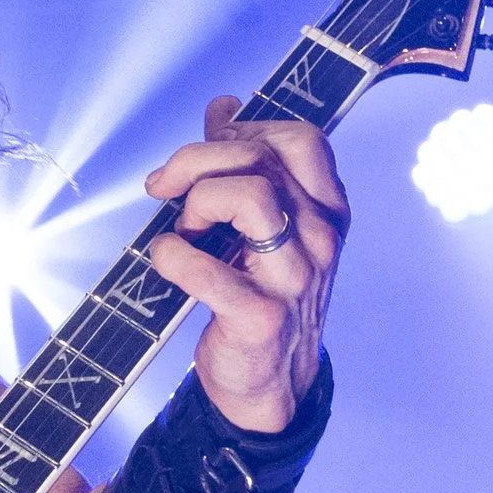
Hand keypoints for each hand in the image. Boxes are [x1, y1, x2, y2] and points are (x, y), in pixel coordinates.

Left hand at [141, 101, 346, 432]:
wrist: (268, 385)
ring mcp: (295, 278)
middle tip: (167, 189)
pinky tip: (166, 261)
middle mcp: (319, 238)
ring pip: (250, 197)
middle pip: (262, 159)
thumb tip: (225, 108)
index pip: (300, 139)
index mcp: (326, 210)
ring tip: (183, 231)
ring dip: (196, 203)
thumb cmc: (259, 296)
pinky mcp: (260, 318)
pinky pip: (206, 268)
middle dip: (198, 162)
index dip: (243, 134)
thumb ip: (245, 167)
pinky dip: (171, 257)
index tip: (203, 156)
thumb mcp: (263, 228)